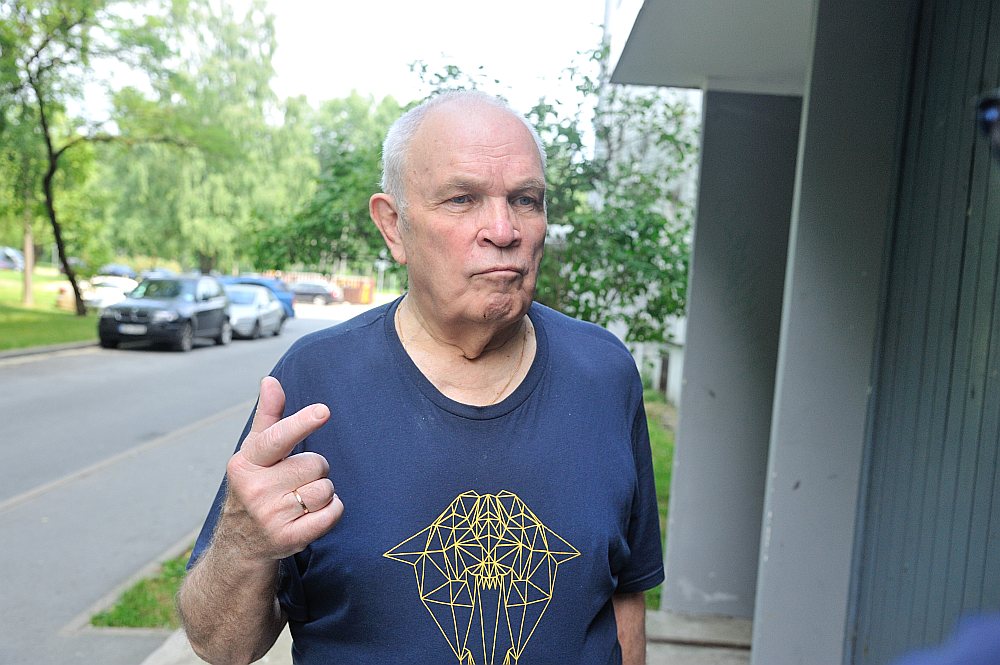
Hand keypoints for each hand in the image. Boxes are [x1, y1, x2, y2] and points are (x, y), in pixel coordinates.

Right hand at [221, 376, 343, 560]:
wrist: (241, 544)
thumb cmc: (255, 486)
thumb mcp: (254, 453)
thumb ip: (267, 417)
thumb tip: (270, 380)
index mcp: (245, 464)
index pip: (277, 438)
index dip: (301, 423)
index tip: (323, 411)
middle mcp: (255, 490)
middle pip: (315, 463)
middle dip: (314, 469)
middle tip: (294, 481)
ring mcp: (271, 517)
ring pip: (326, 488)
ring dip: (322, 491)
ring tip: (300, 499)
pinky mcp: (290, 539)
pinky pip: (332, 513)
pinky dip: (331, 510)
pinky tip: (311, 514)